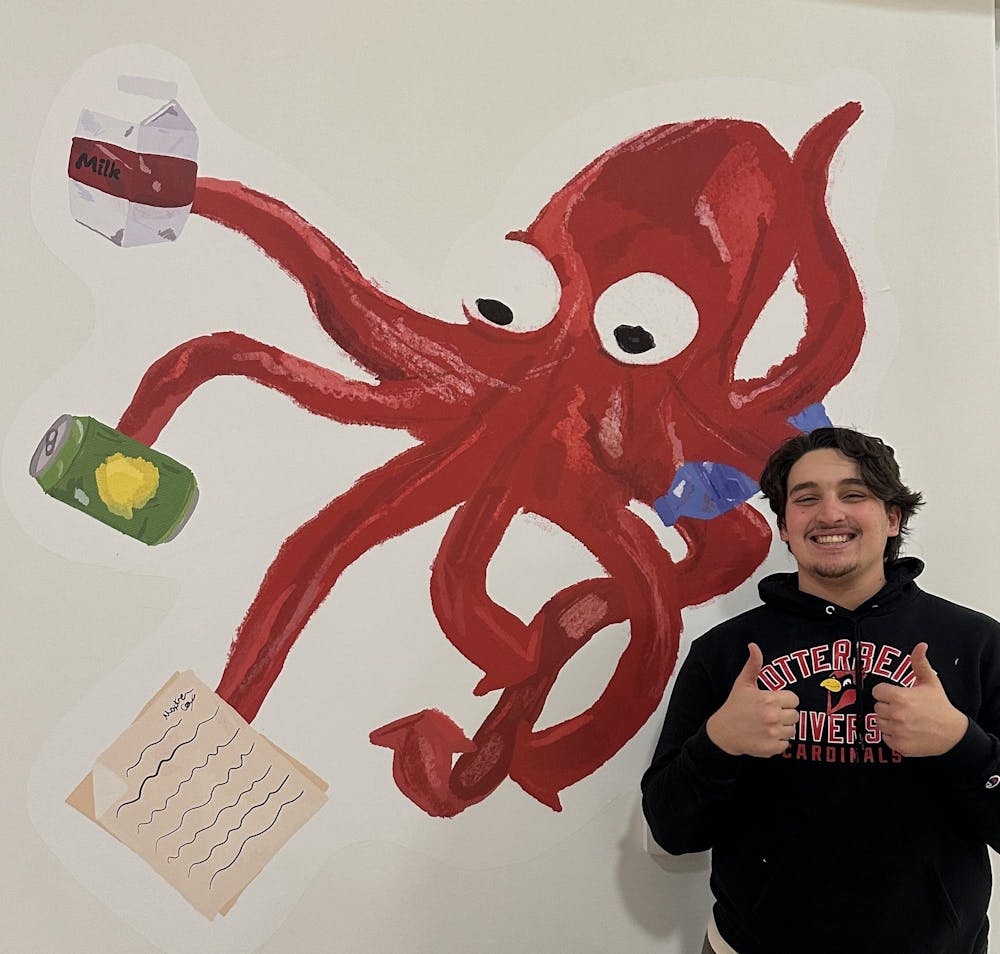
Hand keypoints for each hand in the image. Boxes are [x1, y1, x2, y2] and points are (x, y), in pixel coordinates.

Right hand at [706, 643, 798, 756]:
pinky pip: (786, 745)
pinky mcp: (771, 748)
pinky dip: (777, 742)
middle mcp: (773, 716)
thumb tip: (753, 645)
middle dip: (785, 715)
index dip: (785, 701)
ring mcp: (773, 733)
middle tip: (770, 715)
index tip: (773, 703)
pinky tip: (765, 736)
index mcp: (770, 699)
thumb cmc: (734, 706)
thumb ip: (753, 665)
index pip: (794, 700)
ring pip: (792, 731)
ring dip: (782, 729)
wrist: (722, 732)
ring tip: (767, 726)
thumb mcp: (743, 683)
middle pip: (795, 715)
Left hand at [872, 642, 967, 756]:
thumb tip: (920, 646)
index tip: (896, 695)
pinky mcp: (899, 745)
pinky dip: (892, 735)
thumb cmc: (940, 706)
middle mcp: (896, 714)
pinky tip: (905, 730)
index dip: (886, 692)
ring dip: (888, 721)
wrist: (953, 734)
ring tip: (904, 719)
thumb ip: (919, 662)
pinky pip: (885, 737)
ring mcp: (897, 731)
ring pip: (879, 722)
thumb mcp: (930, 682)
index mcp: (900, 697)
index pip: (877, 692)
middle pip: (877, 707)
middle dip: (888, 706)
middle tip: (903, 708)